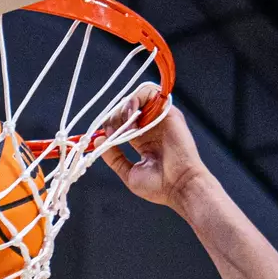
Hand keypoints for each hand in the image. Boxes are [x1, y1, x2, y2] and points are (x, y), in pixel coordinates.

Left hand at [101, 84, 209, 213]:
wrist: (180, 186)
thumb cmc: (159, 186)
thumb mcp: (129, 174)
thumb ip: (114, 157)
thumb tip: (98, 141)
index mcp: (141, 140)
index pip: (120, 123)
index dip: (109, 125)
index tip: (104, 137)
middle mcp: (150, 127)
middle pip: (125, 109)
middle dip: (114, 117)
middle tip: (112, 131)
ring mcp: (159, 118)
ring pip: (135, 97)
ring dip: (124, 107)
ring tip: (124, 124)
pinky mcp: (168, 111)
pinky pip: (149, 92)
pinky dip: (136, 99)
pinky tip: (132, 116)